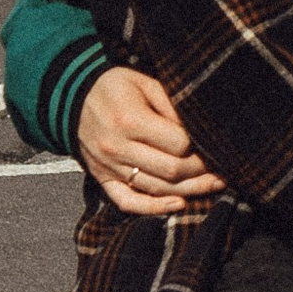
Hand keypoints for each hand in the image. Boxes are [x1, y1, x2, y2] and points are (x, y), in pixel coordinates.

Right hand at [77, 65, 219, 218]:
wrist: (70, 96)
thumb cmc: (113, 86)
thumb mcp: (144, 83)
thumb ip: (171, 105)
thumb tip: (198, 129)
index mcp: (130, 120)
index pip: (178, 143)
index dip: (201, 147)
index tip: (215, 145)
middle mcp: (118, 147)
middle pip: (170, 171)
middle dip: (202, 172)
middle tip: (222, 168)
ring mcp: (108, 166)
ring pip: (156, 189)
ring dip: (189, 190)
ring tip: (214, 185)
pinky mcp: (102, 178)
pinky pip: (128, 202)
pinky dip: (153, 208)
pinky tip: (178, 204)